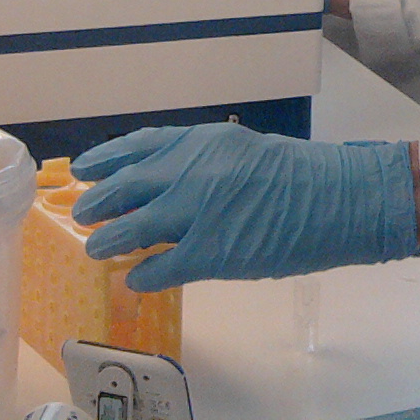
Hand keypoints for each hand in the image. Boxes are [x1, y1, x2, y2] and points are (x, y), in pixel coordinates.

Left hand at [70, 124, 419, 290]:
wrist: (337, 199)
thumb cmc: (300, 174)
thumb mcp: (244, 151)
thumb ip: (204, 163)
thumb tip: (164, 183)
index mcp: (204, 141)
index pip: (141, 146)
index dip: (107, 158)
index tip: (84, 167)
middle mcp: (193, 171)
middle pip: (127, 186)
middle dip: (98, 201)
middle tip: (82, 212)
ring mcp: (199, 212)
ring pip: (133, 228)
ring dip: (109, 239)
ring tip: (95, 248)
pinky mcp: (211, 252)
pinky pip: (162, 267)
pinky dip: (144, 274)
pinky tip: (137, 278)